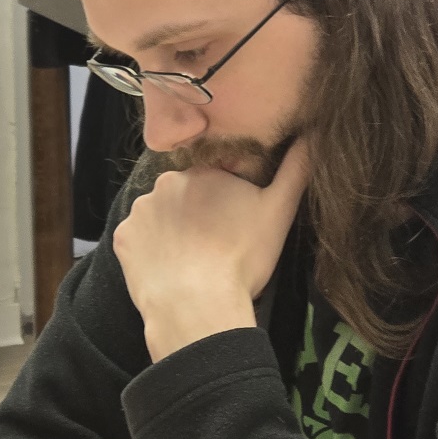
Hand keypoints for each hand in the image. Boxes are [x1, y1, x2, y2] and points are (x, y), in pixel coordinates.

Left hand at [113, 140, 307, 361]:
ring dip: (171, 234)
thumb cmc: (242, 258)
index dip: (225, 208)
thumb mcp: (279, 212)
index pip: (214, 183)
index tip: (233, 232)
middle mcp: (166, 182)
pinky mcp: (121, 239)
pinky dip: (149, 253)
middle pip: (183, 198)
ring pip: (159, 219)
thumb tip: (316, 134)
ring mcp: (139, 211)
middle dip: (196, 217)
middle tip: (213, 250)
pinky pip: (136, 241)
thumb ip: (297, 170)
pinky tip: (168, 271)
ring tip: (190, 264)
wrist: (197, 304)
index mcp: (204, 172)